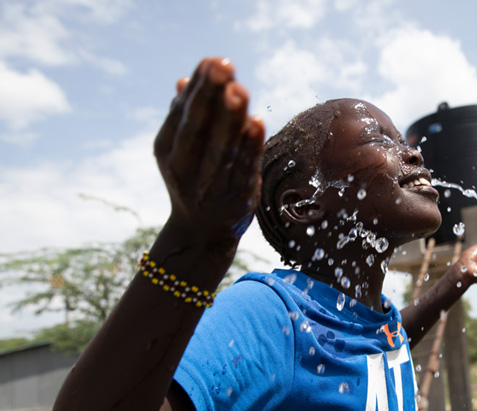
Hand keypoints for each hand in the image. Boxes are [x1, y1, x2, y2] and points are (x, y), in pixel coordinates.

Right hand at [154, 58, 265, 247]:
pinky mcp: (237, 198)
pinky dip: (250, 146)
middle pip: (198, 128)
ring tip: (239, 89)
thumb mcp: (181, 149)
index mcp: (168, 150)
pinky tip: (256, 123)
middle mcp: (185, 168)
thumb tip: (184, 80)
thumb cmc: (195, 177)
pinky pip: (244, 169)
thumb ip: (185, 116)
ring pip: (222, 147)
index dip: (199, 88)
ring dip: (231, 118)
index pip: (183, 114)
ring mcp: (210, 185)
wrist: (201, 231)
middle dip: (210, 96)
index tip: (213, 60)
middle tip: (223, 65)